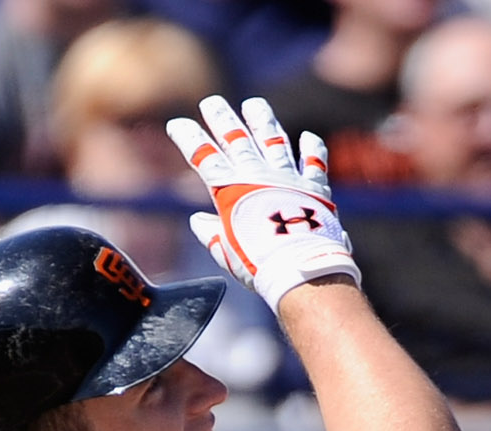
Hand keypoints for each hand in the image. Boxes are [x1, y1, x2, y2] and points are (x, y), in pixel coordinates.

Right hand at [168, 95, 358, 311]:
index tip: (176, 124)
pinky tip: (309, 138)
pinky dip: (312, 150)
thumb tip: (199, 221)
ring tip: (254, 105)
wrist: (298, 268)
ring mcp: (287, 177)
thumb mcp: (225, 251)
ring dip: (262, 120)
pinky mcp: (313, 187)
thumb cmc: (257, 264)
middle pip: (235, 138)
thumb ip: (211, 233)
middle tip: (211, 102)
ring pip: (272, 139)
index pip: (203, 155)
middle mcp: (257, 175)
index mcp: (230, 189)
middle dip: (221, 118)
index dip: (188, 137)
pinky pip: (313, 162)